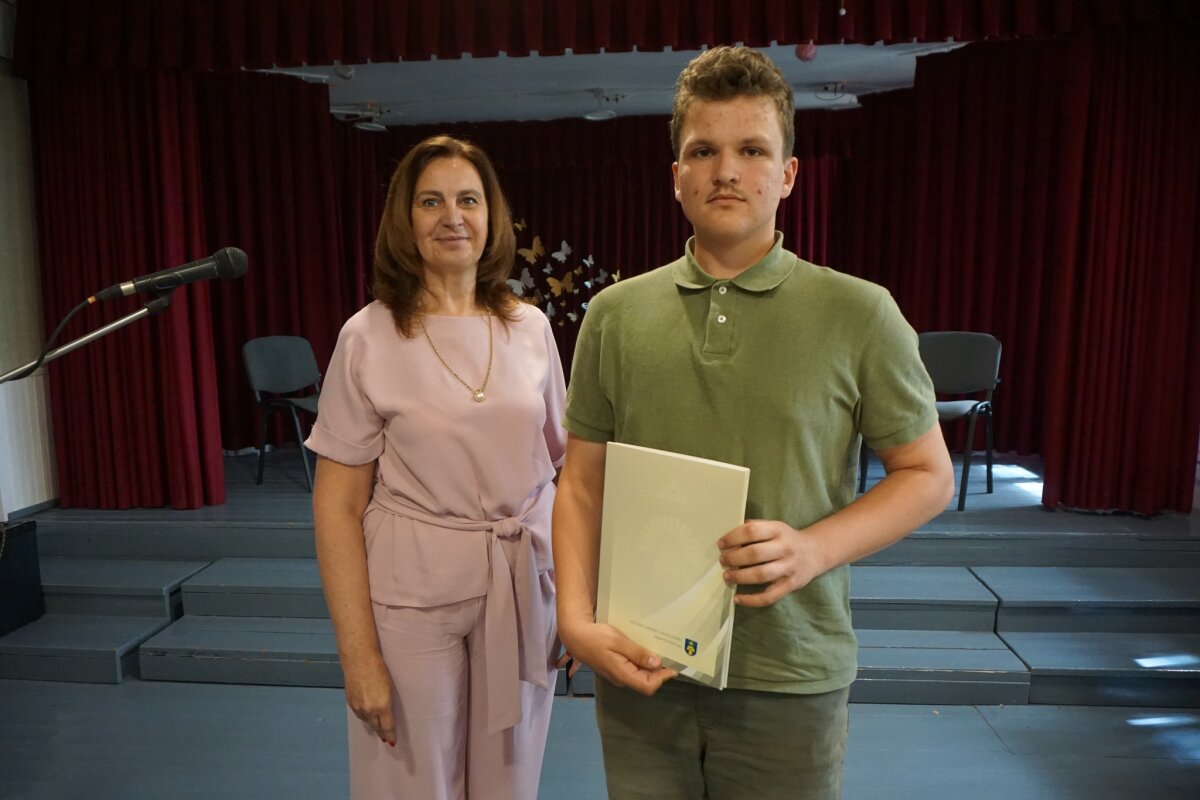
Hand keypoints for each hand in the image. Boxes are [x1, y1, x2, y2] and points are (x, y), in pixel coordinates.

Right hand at [343, 656, 396, 746]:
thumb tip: (386, 714)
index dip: (390, 735)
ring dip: (372, 724)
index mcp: (382, 706)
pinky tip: (367, 716)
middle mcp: (369, 710)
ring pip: (367, 721)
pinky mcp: (350, 703)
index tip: (393, 742)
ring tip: (377, 728)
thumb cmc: (379, 670)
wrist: (359, 661)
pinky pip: (359, 714)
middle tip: (386, 739)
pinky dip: (364, 716)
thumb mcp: (389, 688)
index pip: (387, 727)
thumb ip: (387, 704)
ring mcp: (358, 707)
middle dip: (382, 733)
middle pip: (376, 727)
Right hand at [559, 620, 676, 695]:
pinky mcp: (615, 669)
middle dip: (659, 672)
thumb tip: (656, 663)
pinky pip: (633, 670)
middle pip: (646, 682)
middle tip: (669, 655)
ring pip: (640, 676)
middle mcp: (621, 678)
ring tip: (660, 651)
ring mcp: (617, 675)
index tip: (672, 665)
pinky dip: (642, 663)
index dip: (662, 678)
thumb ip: (637, 653)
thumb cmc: (596, 636)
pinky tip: (645, 651)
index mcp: (622, 674)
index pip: (648, 686)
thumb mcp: (618, 640)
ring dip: (651, 667)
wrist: (575, 635)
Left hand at [718, 519, 827, 607]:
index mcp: (778, 530)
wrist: (815, 552)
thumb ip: (755, 527)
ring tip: (727, 576)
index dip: (733, 538)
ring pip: (761, 575)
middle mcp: (785, 548)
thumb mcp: (774, 526)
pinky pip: (769, 596)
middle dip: (734, 558)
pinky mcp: (790, 585)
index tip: (721, 544)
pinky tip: (738, 598)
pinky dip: (751, 600)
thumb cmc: (786, 539)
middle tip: (723, 561)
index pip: (752, 531)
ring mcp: (789, 568)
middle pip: (755, 554)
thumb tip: (730, 536)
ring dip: (740, 577)